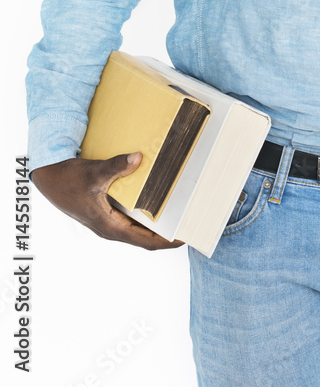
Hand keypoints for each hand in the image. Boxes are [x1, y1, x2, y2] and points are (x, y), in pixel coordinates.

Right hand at [30, 152, 184, 250]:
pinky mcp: (106, 212)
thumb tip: (138, 158)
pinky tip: (155, 199)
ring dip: (156, 224)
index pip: (145, 242)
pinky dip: (145, 213)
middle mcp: (111, 228)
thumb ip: (116, 167)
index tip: (185, 238)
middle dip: (166, 234)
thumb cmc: (68, 180)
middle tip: (189, 224)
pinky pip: (130, 217)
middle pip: (145, 238)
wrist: (49, 179)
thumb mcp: (94, 173)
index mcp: (110, 227)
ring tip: (178, 213)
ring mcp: (108, 221)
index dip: (167, 242)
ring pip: (138, 228)